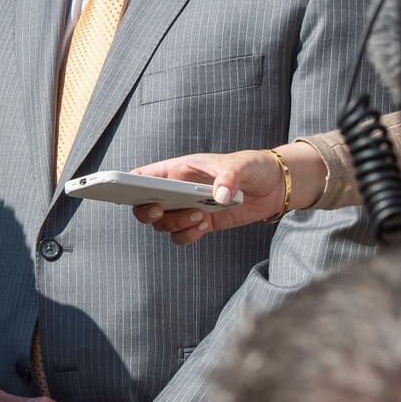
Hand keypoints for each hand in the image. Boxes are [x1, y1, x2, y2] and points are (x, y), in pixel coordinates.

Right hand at [128, 144, 321, 244]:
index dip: (127, 184)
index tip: (127, 192)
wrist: (274, 187)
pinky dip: (189, 235)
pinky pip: (182, 236)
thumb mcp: (241, 165)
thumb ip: (228, 177)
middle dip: (146, 211)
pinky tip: (205, 226)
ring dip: (175, 224)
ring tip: (199, 216)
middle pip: (144, 206)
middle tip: (158, 210)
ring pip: (163, 224)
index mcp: (177, 170)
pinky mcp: (202, 224)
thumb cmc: (252, 167)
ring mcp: (187, 209)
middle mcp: (176, 191)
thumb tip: (219, 196)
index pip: (141, 176)